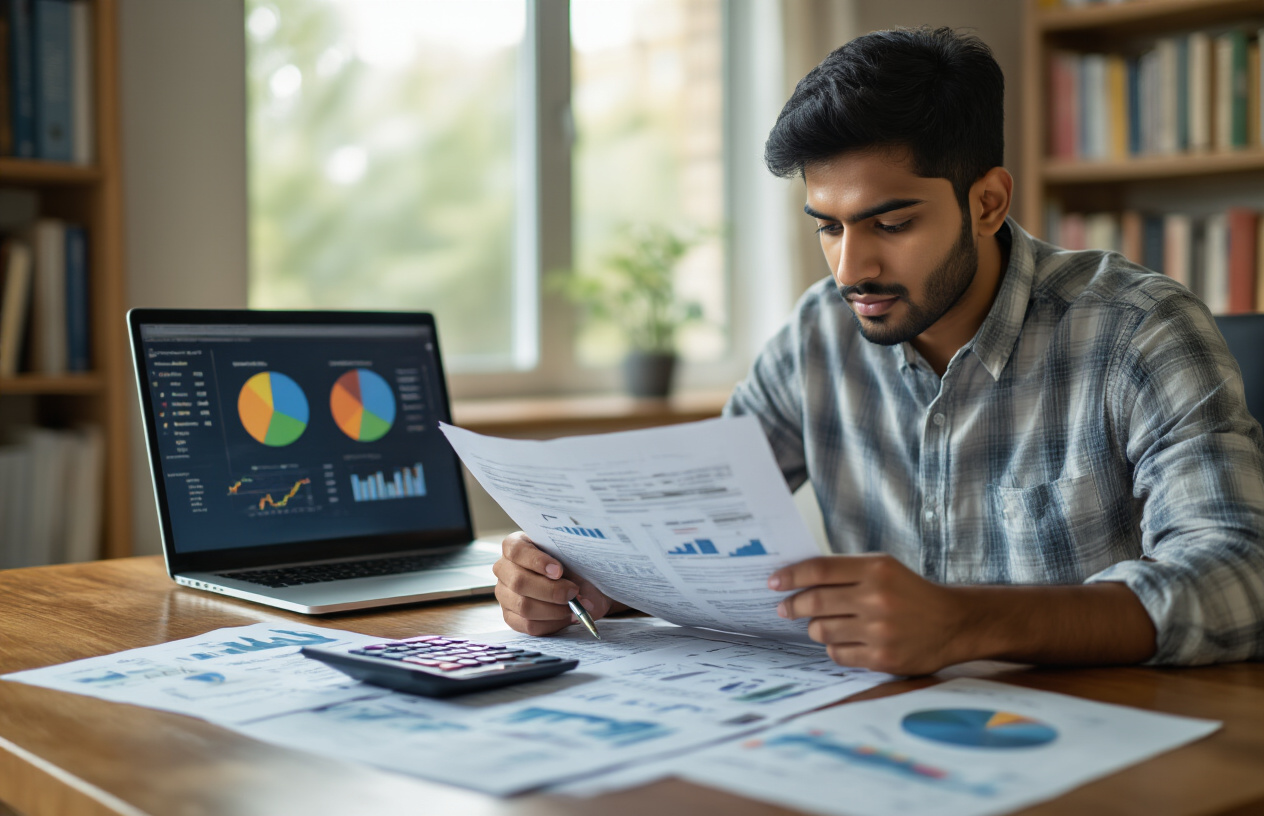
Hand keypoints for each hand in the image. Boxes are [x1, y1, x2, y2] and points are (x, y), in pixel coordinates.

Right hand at [492, 531, 617, 635]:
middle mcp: (504, 569)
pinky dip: (552, 623)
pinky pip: (528, 625)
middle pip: (519, 582)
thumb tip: (580, 590)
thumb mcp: (574, 558)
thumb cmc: (571, 564)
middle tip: (573, 592)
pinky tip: (566, 617)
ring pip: (524, 606)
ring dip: (554, 610)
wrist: (579, 584)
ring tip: (575, 607)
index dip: (537, 561)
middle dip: (550, 591)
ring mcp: (504, 594)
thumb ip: (574, 567)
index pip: (516, 551)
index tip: (559, 571)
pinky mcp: (511, 616)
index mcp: (515, 545)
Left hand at [768, 554, 971, 674]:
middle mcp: (876, 598)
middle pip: (814, 602)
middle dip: (793, 605)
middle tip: (785, 608)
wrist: (954, 623)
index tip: (773, 582)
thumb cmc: (910, 593)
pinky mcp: (882, 658)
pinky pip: (838, 654)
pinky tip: (845, 641)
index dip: (790, 576)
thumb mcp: (884, 569)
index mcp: (876, 569)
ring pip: (822, 631)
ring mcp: (879, 631)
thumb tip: (797, 580)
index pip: (819, 570)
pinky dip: (834, 647)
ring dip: (816, 628)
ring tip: (824, 624)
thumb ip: (845, 572)